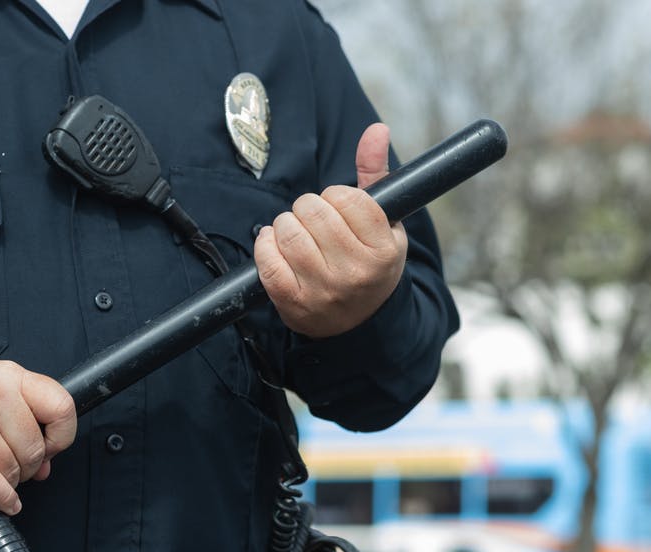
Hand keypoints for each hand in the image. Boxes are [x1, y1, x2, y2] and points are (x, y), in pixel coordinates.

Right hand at [0, 359, 76, 514]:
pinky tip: (5, 501)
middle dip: (29, 466)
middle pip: (35, 446)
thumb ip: (22, 418)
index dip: (61, 435)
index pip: (62, 406)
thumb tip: (47, 464)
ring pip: (12, 467)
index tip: (51, 447)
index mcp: (9, 375)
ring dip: (10, 480)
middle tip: (14, 465)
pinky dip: (2, 497)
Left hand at [253, 123, 407, 337]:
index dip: (336, 197)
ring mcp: (323, 289)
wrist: (358, 323)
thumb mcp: (385, 224)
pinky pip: (266, 260)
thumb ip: (376, 175)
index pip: (347, 198)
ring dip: (285, 225)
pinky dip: (265, 245)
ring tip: (295, 233)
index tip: (338, 209)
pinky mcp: (292, 303)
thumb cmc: (369, 263)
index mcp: (383, 250)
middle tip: (313, 221)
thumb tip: (376, 129)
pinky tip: (274, 245)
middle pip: (313, 210)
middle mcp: (355, 272)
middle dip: (308, 208)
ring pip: (287, 231)